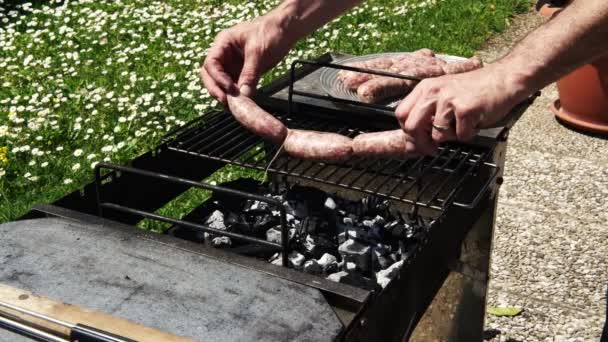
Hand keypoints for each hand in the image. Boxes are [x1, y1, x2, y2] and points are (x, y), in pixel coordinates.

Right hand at [201, 16, 293, 102]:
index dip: (217, 78)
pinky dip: (236, 95)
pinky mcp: (242, 72)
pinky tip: (242, 103)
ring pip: (221, 83)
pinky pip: (234, 86)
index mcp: (223, 43)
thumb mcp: (259, 52)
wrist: (286, 30)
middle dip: (216, 89)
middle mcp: (224, 54)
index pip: (210, 64)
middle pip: (210, 75)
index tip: (230, 88)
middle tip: (227, 101)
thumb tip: (244, 94)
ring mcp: (232, 64)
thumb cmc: (271, 32)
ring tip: (235, 105)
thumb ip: (250, 73)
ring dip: (225, 94)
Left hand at [395, 65, 527, 154]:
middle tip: (431, 148)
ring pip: (437, 135)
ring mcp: (449, 100)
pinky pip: (460, 136)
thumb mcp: (445, 94)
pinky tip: (475, 122)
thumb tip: (415, 140)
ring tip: (462, 125)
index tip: (417, 140)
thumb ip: (428, 112)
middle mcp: (433, 92)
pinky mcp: (465, 108)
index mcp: (425, 88)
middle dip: (420, 143)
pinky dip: (469, 134)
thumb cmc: (476, 89)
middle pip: (411, 126)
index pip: (400, 114)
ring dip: (451, 137)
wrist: (504, 78)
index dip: (407, 132)